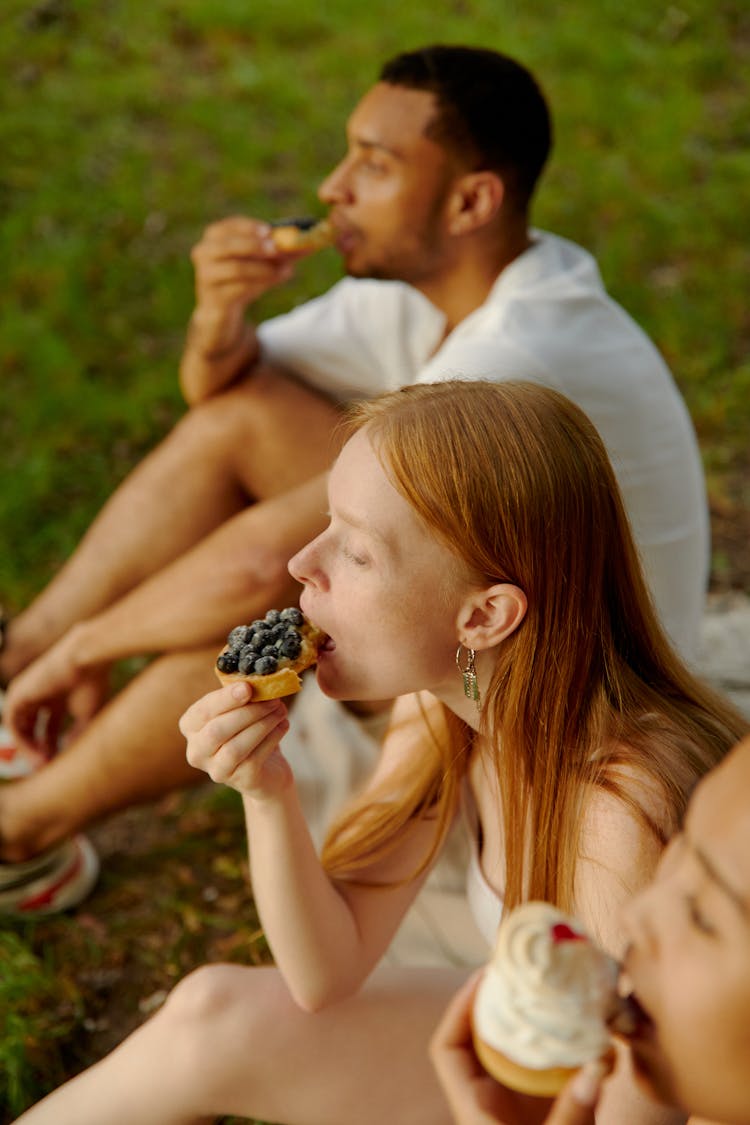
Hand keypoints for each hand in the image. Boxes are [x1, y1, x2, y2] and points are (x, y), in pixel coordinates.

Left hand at [4, 627, 107, 756]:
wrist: (85, 660)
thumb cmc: (92, 683)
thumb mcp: (86, 716)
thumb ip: (76, 736)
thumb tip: (69, 754)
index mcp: (57, 698)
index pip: (48, 729)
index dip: (53, 748)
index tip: (60, 764)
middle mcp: (40, 696)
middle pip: (33, 730)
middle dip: (40, 750)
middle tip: (48, 768)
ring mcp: (27, 694)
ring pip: (21, 728)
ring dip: (30, 749)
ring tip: (42, 765)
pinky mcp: (18, 694)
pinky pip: (14, 724)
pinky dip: (23, 742)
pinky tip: (36, 754)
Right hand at [180, 680, 291, 798]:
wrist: (268, 770)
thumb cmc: (249, 730)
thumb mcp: (240, 709)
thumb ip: (240, 695)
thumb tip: (256, 680)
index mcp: (191, 727)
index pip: (202, 711)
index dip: (224, 699)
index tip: (248, 687)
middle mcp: (197, 752)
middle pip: (217, 731)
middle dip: (247, 712)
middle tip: (272, 699)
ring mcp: (217, 771)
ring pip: (236, 747)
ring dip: (262, 724)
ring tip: (280, 710)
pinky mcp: (241, 781)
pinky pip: (255, 758)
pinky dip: (272, 738)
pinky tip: (283, 725)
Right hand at [189, 215, 296, 353]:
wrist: (221, 314)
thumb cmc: (242, 281)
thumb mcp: (261, 264)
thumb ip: (282, 252)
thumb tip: (311, 242)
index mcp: (214, 238)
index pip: (229, 226)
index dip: (250, 227)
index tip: (269, 230)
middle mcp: (204, 254)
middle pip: (229, 245)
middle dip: (255, 245)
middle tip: (277, 247)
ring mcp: (205, 277)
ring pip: (237, 268)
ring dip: (264, 267)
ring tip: (286, 268)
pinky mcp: (213, 298)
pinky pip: (239, 289)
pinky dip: (261, 284)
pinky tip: (279, 278)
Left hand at [429, 973, 611, 1124]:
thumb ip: (573, 1113)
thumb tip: (598, 1064)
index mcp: (475, 1111)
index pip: (446, 1050)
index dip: (459, 1009)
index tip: (484, 978)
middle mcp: (488, 1108)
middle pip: (479, 1042)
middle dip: (498, 1005)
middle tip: (523, 971)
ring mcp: (513, 1113)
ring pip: (511, 1056)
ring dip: (526, 1025)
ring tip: (547, 990)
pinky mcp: (540, 1119)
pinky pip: (541, 1075)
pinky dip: (554, 1053)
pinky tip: (578, 1035)